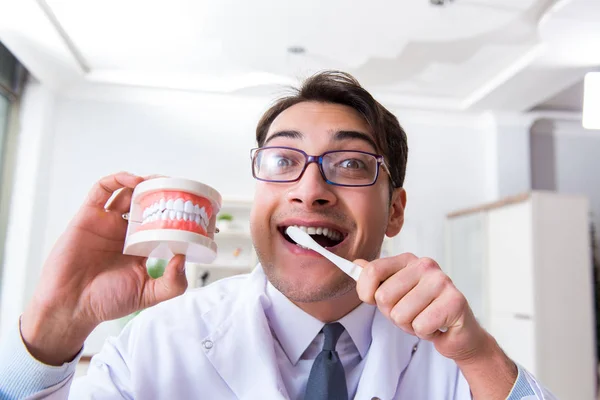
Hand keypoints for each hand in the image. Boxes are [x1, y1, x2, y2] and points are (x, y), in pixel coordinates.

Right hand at [21, 172, 187, 364]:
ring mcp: (107, 222)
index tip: (196, 211)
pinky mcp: (89, 216)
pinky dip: (118, 179)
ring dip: (145, 182)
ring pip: (128, 192)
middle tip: (180, 188)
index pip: (163, 222)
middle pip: (147, 203)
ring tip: (160, 181)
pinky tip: (134, 181)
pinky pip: (102, 190)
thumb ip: (172, 283)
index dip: (178, 214)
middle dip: (164, 193)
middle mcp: (125, 231)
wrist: (70, 306)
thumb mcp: (148, 294)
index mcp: (140, 246)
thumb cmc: (105, 302)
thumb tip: (184, 259)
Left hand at [355, 253, 486, 361]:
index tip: (374, 301)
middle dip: (393, 314)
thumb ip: (375, 279)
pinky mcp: (455, 301)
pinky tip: (437, 326)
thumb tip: (356, 264)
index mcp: (407, 260)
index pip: (372, 271)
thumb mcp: (394, 294)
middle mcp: (425, 265)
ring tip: (425, 319)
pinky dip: (426, 333)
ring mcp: (441, 281)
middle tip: (411, 313)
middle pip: (383, 297)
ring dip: (410, 326)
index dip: (366, 293)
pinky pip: (420, 326)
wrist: (458, 332)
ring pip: (401, 314)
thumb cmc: (422, 310)